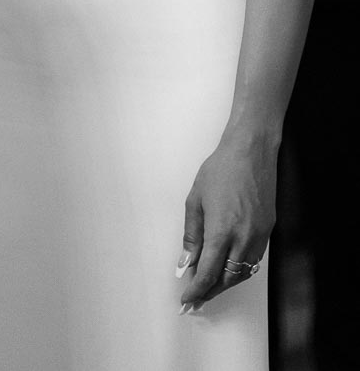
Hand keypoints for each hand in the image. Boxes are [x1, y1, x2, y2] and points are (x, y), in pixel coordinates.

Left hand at [177, 130, 276, 310]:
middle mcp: (243, 239)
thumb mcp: (195, 199)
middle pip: (227, 279)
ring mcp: (259, 236)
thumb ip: (191, 235)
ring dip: (226, 284)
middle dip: (210, 292)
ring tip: (209, 287)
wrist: (251, 152)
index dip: (197, 290)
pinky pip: (254, 260)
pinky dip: (240, 270)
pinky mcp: (268, 231)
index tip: (186, 300)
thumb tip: (186, 262)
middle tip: (195, 300)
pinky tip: (229, 268)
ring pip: (242, 273)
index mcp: (222, 231)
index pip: (208, 273)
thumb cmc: (221, 170)